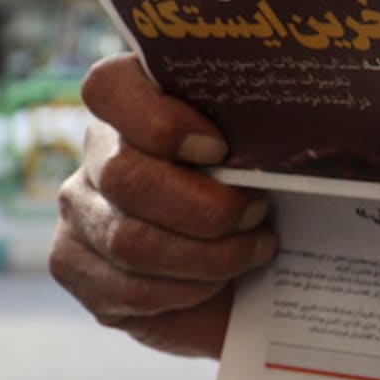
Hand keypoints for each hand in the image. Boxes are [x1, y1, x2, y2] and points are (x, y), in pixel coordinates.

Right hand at [49, 53, 276, 357]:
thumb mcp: (258, 137)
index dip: (161, 122)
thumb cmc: (255, 175)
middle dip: (206, 207)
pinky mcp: (76, 266)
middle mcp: (95, 150)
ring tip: (252, 249)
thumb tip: (302, 120)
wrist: (236, 248)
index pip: (109, 88)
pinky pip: (129, 289)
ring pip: (129, 241)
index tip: (221, 149)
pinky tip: (217, 281)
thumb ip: (259, 121)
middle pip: (126, 176)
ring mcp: (79, 210)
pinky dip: (186, 291)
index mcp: (131, 96)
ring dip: (207, 256)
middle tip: (258, 212)